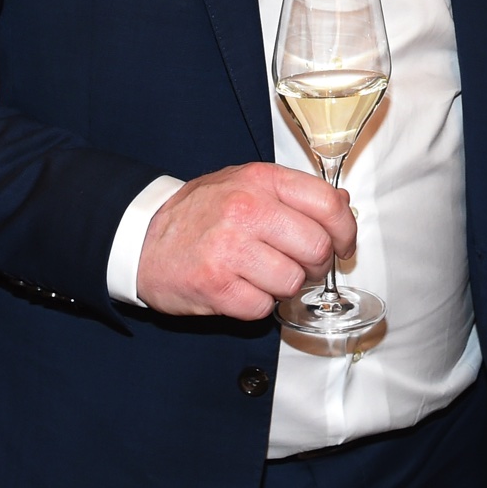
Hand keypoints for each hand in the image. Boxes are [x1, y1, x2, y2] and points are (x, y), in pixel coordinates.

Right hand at [133, 162, 355, 318]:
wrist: (141, 237)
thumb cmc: (200, 213)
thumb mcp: (247, 185)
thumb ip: (294, 194)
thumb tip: (342, 205)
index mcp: (260, 180)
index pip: (328, 204)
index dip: (345, 231)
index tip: (343, 246)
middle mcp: (247, 209)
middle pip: (316, 248)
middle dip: (315, 265)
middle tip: (298, 265)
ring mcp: (230, 248)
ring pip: (292, 282)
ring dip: (283, 286)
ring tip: (262, 275)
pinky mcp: (215, 285)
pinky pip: (263, 307)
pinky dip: (256, 304)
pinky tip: (240, 288)